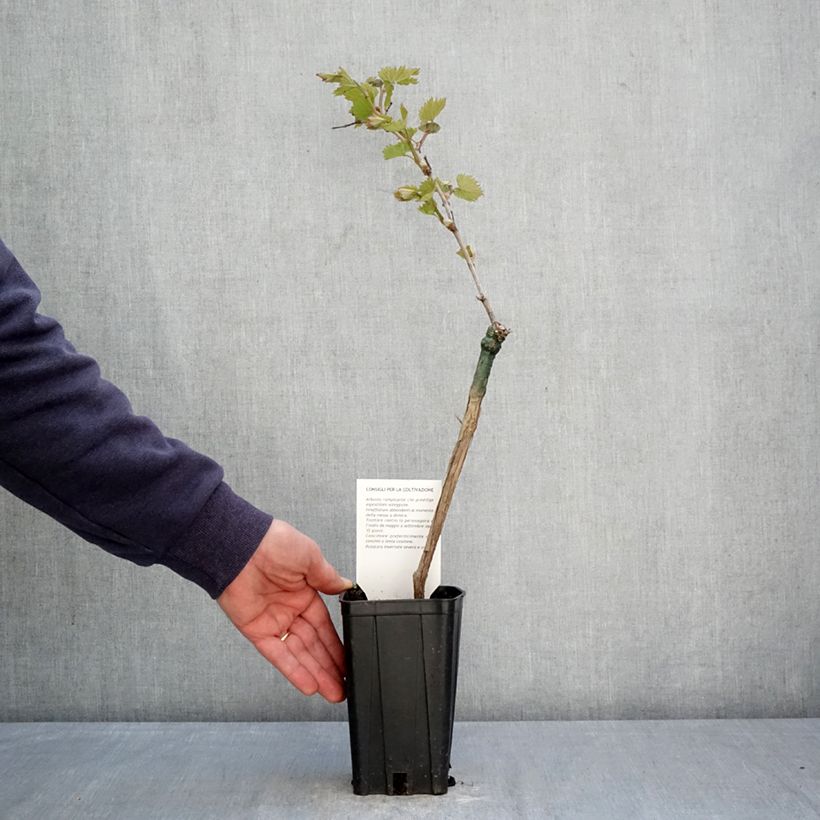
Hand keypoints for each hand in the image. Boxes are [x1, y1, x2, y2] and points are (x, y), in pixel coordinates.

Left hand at [217, 519, 351, 701]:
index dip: (337, 645)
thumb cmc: (272, 542)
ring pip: (299, 654)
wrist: (240, 545)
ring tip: (333, 692)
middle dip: (330, 666)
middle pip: (314, 645)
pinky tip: (308, 684)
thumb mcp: (310, 556)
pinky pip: (278, 654)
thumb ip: (327, 577)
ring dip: (316, 673)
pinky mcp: (257, 630)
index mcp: (305, 592)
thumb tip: (346, 586)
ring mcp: (274, 621)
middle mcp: (290, 609)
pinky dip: (293, 670)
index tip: (349, 660)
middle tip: (344, 685)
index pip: (325, 626)